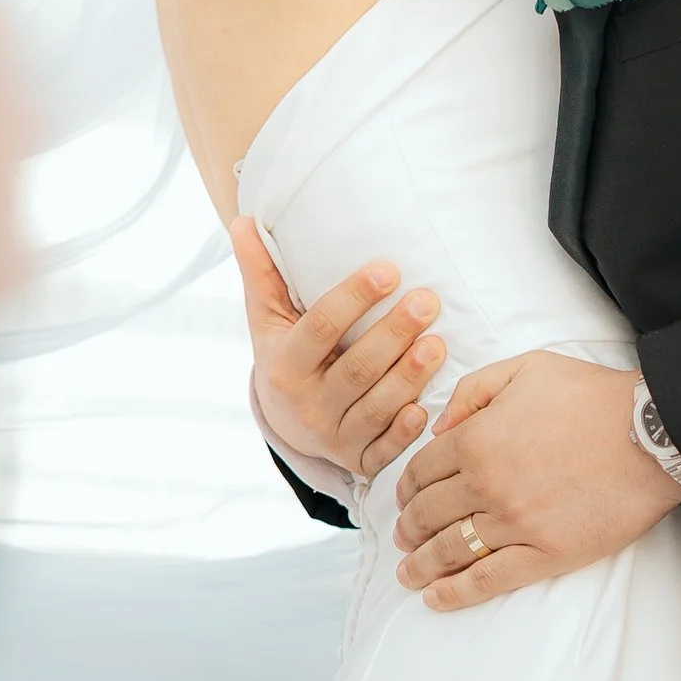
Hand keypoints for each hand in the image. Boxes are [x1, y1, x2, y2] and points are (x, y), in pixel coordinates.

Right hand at [234, 217, 447, 483]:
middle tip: (427, 300)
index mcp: (284, 366)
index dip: (353, 298)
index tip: (388, 270)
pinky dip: (404, 432)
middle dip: (393, 334)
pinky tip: (425, 410)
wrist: (286, 423)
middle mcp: (307, 405)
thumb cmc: (286, 356)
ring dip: (408, 377)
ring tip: (438, 343)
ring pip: (376, 408)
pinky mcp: (360, 460)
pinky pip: (384, 450)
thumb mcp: (268, 320)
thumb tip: (242, 220)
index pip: (320, 328)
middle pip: (355, 368)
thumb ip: (262, 274)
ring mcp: (334, 437)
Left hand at [393, 354, 680, 608]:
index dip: (406, 489)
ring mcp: (514, 523)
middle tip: (403, 539)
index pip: (421, 471)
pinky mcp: (545, 554)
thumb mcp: (527, 368)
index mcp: (476, 438)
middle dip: (408, 528)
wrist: (652, 434)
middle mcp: (486, 484)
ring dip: (421, 565)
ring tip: (409, 574)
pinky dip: (456, 593)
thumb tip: (439, 426)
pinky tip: (436, 599)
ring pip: (450, 550)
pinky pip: (488, 579)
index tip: (403, 500)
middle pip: (428, 513)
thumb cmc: (594, 397)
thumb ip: (475, 390)